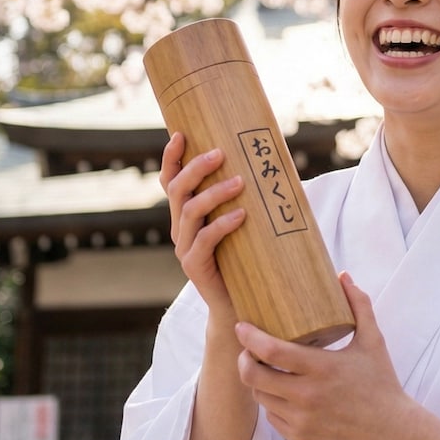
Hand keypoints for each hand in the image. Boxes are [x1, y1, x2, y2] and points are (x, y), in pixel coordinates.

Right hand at [161, 132, 244, 324]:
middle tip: (220, 153)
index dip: (171, 158)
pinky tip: (241, 215)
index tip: (181, 134)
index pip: (170, 180)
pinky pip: (203, 240)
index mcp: (184, 214)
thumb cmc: (246, 257)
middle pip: (177, 189)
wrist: (239, 305)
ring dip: (214, 193)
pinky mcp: (194, 267)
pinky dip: (222, 224)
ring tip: (239, 182)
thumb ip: (243, 198)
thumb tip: (269, 163)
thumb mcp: (242, 223)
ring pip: (189, 211)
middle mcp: (179, 228)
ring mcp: (184, 248)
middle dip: (196, 167)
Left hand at [235, 275, 412, 439]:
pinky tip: (278, 392)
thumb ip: (359, 306)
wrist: (391, 432)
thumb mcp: (373, 341)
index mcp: (322, 368)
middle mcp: (307, 395)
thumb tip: (343, 276)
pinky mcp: (300, 438)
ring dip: (256, 381)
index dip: (249, 337)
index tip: (241, 326)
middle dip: (243, 359)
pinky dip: (271, 402)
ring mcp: (301, 419)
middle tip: (246, 349)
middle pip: (253, 376)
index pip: (271, 350)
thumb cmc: (381, 383)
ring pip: (260, 397)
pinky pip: (272, 417)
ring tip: (262, 367)